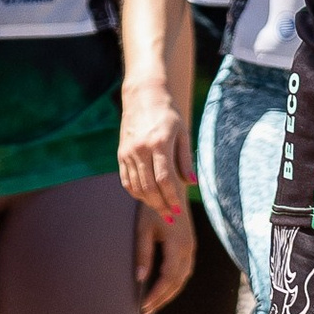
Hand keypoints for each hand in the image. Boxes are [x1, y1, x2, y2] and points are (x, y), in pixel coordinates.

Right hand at [119, 83, 191, 215]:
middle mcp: (140, 149)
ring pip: (137, 186)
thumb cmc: (168, 114)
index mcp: (159, 143)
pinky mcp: (121, 154)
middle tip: (171, 217)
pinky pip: (127, 180)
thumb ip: (185, 159)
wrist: (143, 96)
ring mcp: (128, 152)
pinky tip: (148, 198)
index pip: (164, 178)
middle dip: (161, 205)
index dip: (172, 197)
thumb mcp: (183, 133)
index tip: (179, 210)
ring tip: (162, 210)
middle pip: (149, 187)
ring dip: (149, 202)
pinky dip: (137, 193)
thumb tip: (192, 183)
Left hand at [136, 196, 195, 311]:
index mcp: (177, 244)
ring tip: (153, 304)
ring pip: (183, 278)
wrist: (170, 190)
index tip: (143, 305)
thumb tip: (140, 279)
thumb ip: (143, 254)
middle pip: (177, 282)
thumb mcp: (143, 229)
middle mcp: (188, 248)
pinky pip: (185, 270)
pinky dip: (175, 283)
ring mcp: (191, 247)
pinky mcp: (190, 246)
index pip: (168, 278)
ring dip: (169, 293)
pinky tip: (164, 288)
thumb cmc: (153, 208)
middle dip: (162, 298)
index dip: (156, 294)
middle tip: (146, 311)